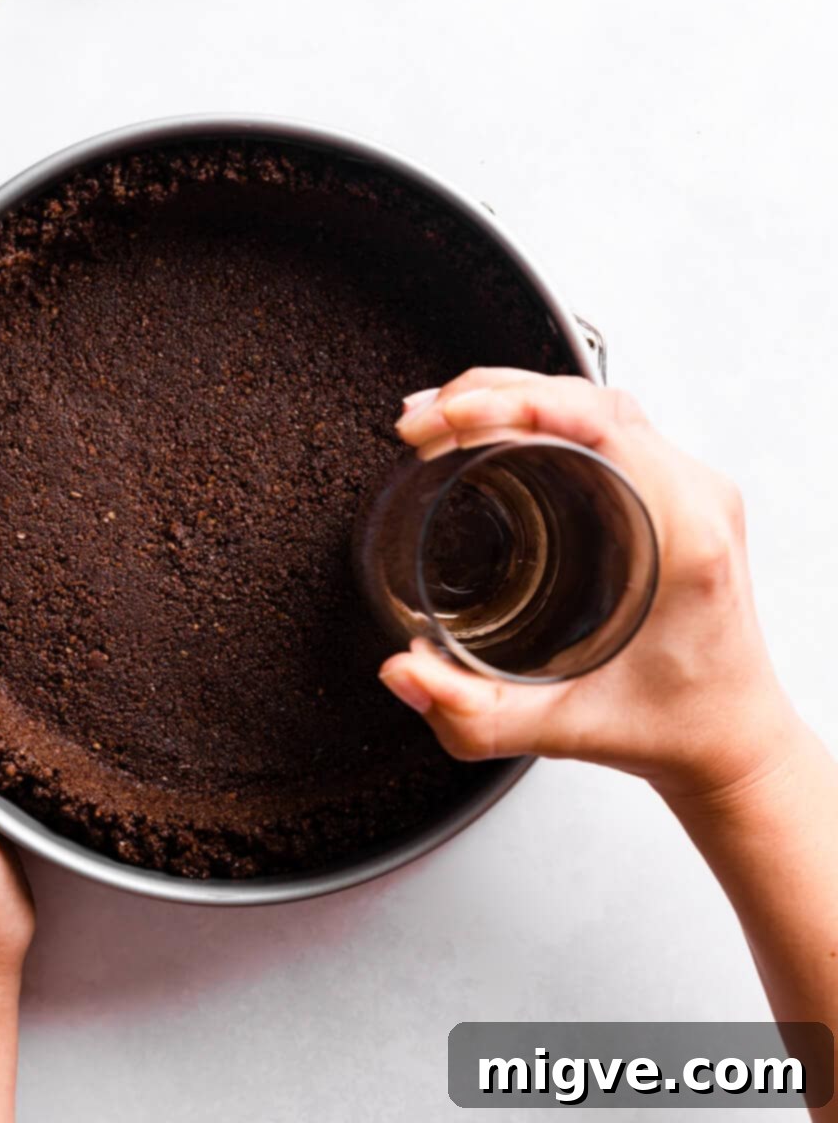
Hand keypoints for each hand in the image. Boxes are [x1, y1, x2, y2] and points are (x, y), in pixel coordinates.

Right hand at [379, 368, 801, 803]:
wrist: (728, 738)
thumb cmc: (668, 725)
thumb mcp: (562, 729)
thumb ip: (473, 716)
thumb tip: (402, 672)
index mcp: (682, 535)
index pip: (602, 422)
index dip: (516, 402)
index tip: (451, 418)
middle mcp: (692, 498)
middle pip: (590, 397)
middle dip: (493, 393)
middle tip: (421, 422)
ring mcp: (687, 488)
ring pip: (595, 400)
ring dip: (513, 394)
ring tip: (441, 415)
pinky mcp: (672, 492)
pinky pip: (605, 423)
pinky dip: (540, 412)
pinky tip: (490, 426)